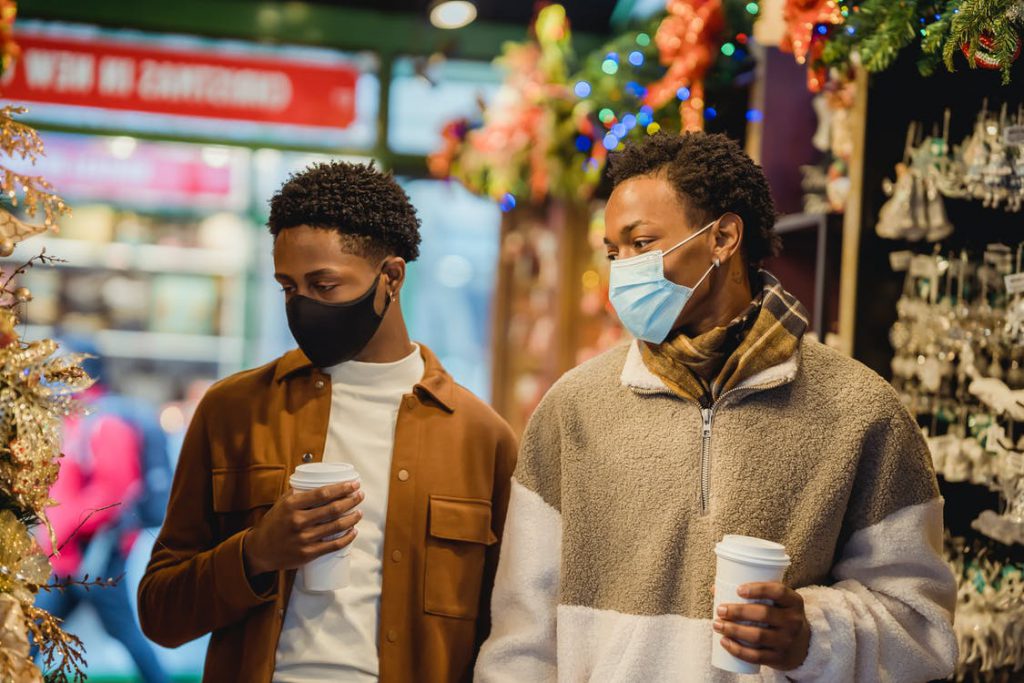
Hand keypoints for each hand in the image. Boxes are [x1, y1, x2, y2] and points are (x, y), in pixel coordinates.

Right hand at [243, 481, 363, 576]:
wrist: (260, 550)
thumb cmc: (274, 523)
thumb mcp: (282, 503)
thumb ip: (299, 492)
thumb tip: (319, 479)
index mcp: (292, 505)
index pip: (323, 493)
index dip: (342, 488)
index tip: (354, 484)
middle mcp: (298, 521)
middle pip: (333, 509)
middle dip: (351, 500)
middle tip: (360, 495)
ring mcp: (303, 538)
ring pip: (336, 526)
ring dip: (352, 518)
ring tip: (359, 512)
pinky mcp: (308, 554)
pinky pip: (333, 545)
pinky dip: (347, 538)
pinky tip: (353, 531)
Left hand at [713, 582, 810, 671]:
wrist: (801, 646)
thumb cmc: (780, 616)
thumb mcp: (776, 603)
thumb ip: (752, 593)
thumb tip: (715, 589)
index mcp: (794, 602)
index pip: (778, 592)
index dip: (758, 589)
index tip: (738, 590)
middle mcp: (794, 621)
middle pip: (764, 614)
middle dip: (738, 611)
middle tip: (720, 610)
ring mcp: (787, 641)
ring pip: (758, 636)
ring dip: (733, 630)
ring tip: (717, 624)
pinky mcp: (779, 658)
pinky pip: (756, 656)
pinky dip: (737, 649)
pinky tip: (724, 642)